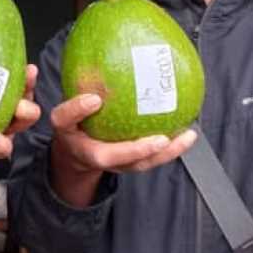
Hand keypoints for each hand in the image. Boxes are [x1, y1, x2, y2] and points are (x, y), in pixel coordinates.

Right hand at [49, 93, 196, 206]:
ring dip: (167, 153)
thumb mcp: (65, 115)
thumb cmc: (73, 129)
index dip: (82, 113)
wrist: (76, 153)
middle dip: (140, 151)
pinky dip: (172, 147)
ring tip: (187, 136)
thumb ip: (75, 105)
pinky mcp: (133, 163)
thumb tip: (94, 89)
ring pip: (143, 163)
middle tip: (161, 140)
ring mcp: (119, 163)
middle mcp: (100, 158)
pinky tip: (188, 132)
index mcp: (79, 143)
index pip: (69, 120)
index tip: (94, 99)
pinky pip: (154, 157)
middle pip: (121, 159)